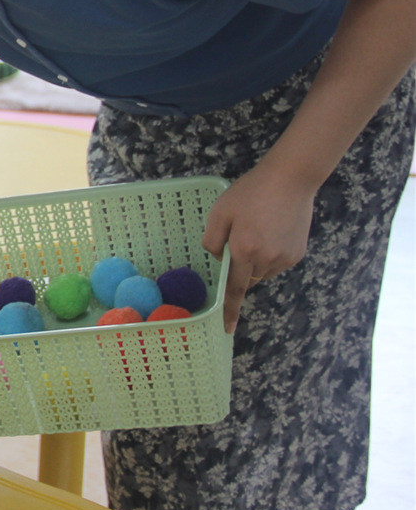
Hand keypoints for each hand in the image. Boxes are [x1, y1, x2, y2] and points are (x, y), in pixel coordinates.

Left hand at [201, 161, 314, 333]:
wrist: (290, 180)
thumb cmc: (250, 193)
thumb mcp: (220, 212)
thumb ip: (212, 240)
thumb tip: (218, 260)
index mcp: (244, 251)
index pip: (233, 289)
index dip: (229, 310)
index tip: (227, 329)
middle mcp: (266, 260)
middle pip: (246, 278)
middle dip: (239, 267)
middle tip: (240, 237)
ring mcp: (285, 258)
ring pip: (262, 272)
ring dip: (254, 261)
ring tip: (257, 229)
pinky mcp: (297, 254)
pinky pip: (276, 263)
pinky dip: (269, 254)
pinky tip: (270, 230)